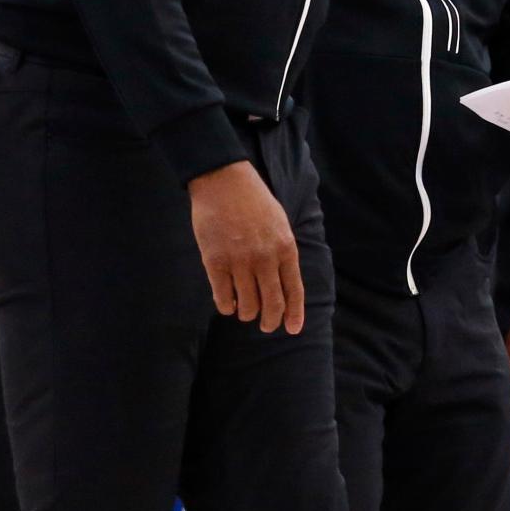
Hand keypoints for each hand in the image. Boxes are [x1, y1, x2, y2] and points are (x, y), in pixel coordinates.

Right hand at [189, 159, 304, 334]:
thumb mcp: (280, 223)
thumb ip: (282, 253)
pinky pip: (223, 298)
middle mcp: (265, 258)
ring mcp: (240, 261)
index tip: (291, 330)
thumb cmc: (253, 200)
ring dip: (247, 314)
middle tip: (266, 326)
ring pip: (247, 306)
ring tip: (244, 311)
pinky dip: (227, 306)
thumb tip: (283, 284)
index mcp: (285, 248)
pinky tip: (228, 303)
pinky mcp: (215, 262)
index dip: (294, 314)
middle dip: (270, 321)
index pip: (294, 291)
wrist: (223, 180)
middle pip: (272, 304)